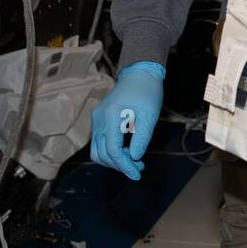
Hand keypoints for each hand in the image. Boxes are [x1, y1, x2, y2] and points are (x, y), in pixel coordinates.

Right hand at [90, 61, 164, 179]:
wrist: (140, 73)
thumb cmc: (148, 92)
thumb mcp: (150, 116)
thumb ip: (142, 139)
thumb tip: (135, 158)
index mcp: (111, 116)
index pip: (112, 150)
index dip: (124, 166)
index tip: (137, 174)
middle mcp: (99, 119)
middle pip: (101, 154)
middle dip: (120, 165)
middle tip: (140, 168)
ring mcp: (96, 119)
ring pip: (98, 150)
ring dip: (114, 160)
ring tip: (135, 161)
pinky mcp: (99, 119)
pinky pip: (100, 141)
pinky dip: (112, 150)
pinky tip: (129, 151)